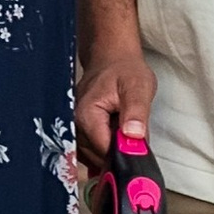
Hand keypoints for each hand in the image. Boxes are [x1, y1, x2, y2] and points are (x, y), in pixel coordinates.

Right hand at [75, 45, 157, 172]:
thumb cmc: (124, 69)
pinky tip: (113, 137)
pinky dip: (103, 149)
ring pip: (93, 155)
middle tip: (131, 134)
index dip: (122, 153)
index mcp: (87, 114)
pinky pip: (90, 150)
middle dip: (117, 152)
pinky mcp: (79, 129)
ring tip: (121, 128)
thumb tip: (134, 135)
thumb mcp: (138, 86)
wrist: (112, 57)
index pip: (103, 150)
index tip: (136, 148)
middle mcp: (75, 123)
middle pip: (96, 156)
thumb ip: (136, 112)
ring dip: (111, 150)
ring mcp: (75, 127)